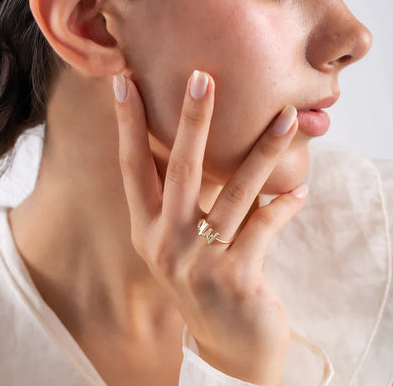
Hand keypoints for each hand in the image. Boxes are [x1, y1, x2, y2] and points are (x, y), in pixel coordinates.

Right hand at [113, 70, 307, 385]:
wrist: (226, 344)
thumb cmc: (200, 278)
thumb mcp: (178, 241)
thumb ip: (180, 201)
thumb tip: (195, 144)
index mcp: (145, 229)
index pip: (132, 168)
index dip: (128, 126)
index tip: (125, 84)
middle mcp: (165, 243)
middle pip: (181, 171)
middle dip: (192, 122)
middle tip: (203, 78)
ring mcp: (200, 261)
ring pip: (236, 194)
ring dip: (263, 152)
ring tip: (287, 117)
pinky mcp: (237, 278)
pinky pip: (265, 226)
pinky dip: (284, 206)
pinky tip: (298, 193)